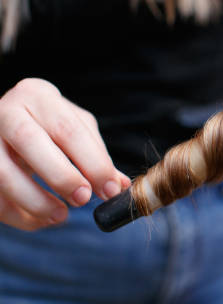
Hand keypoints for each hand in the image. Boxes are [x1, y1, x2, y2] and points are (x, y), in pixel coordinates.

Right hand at [0, 78, 130, 230]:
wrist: (7, 123)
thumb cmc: (48, 126)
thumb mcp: (76, 130)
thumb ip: (96, 156)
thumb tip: (119, 186)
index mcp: (38, 96)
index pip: (68, 129)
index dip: (93, 162)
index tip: (110, 189)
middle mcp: (6, 110)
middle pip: (30, 142)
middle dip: (61, 176)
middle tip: (83, 199)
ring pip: (3, 172)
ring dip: (35, 201)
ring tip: (61, 216)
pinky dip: (16, 214)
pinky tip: (40, 220)